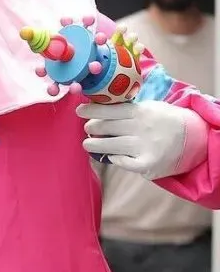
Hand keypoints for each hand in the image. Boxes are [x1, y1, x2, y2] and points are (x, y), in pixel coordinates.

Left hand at [78, 99, 203, 178]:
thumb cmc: (165, 121)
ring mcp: (143, 147)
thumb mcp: (149, 108)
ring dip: (94, 145)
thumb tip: (98, 110)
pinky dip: (114, 159)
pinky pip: (122, 162)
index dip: (91, 110)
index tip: (79, 111)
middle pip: (105, 127)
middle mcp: (141, 128)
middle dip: (91, 128)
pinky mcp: (146, 164)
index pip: (110, 110)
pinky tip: (111, 156)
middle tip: (87, 129)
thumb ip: (127, 109)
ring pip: (108, 146)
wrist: (193, 139)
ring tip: (88, 144)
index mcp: (140, 111)